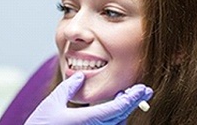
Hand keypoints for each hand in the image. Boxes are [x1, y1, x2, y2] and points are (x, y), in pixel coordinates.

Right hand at [24, 72, 152, 124]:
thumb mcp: (52, 103)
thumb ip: (68, 88)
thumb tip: (80, 76)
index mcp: (86, 120)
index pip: (117, 108)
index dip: (131, 97)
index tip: (142, 89)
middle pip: (121, 115)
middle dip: (134, 101)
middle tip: (144, 90)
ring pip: (117, 122)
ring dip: (126, 108)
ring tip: (132, 96)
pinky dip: (116, 116)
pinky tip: (116, 108)